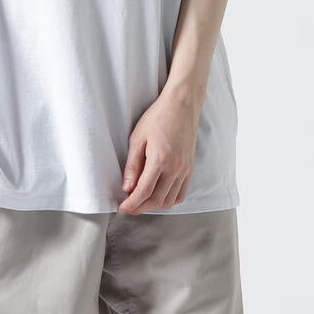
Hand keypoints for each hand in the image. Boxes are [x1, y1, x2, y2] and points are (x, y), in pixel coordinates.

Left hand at [117, 84, 201, 212]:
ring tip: (142, 202)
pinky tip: (159, 197)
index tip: (122, 208)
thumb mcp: (137, 138)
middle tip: (129, 207)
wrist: (182, 105)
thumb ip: (132, 165)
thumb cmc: (158, 117)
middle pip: (157, 200)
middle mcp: (175, 168)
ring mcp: (185, 169)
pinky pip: (181, 193)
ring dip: (155, 206)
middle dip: (141, 207)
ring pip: (170, 200)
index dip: (132, 203)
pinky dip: (169, 200)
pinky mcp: (190, 168)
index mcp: (160, 159)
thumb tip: (127, 187)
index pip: (144, 191)